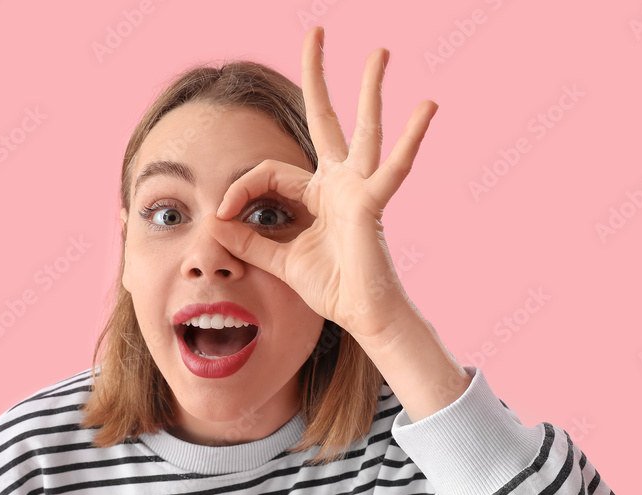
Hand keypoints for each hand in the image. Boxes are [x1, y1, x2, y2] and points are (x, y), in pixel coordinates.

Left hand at [206, 25, 437, 342]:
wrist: (360, 314)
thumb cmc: (329, 286)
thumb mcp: (277, 259)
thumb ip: (249, 239)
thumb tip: (214, 221)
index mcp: (315, 193)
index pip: (268, 173)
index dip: (241, 189)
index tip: (223, 214)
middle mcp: (338, 182)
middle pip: (325, 119)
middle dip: (318, 77)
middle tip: (315, 34)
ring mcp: (358, 188)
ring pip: (364, 129)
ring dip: (370, 89)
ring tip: (379, 52)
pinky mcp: (373, 203)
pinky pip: (394, 168)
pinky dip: (411, 139)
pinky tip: (427, 108)